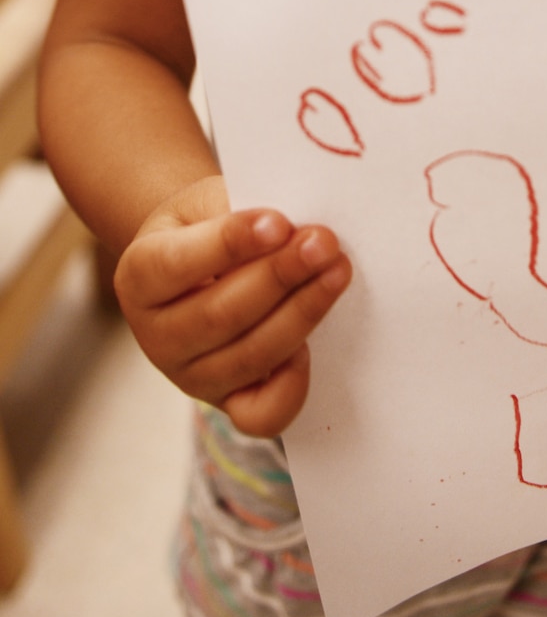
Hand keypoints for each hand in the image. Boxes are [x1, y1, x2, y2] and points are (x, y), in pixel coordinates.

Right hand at [113, 174, 352, 434]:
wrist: (202, 258)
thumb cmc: (209, 223)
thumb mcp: (208, 201)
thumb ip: (239, 212)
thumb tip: (291, 230)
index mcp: (138, 275)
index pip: (179, 263)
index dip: (230, 243)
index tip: (279, 222)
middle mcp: (155, 335)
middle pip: (220, 314)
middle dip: (279, 277)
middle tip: (323, 243)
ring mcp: (189, 376)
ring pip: (249, 357)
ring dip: (302, 314)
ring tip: (337, 272)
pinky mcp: (226, 402)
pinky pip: (263, 414)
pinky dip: (292, 384)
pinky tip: (313, 343)